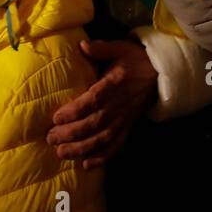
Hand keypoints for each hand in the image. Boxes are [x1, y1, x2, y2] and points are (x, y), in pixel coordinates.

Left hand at [47, 39, 158, 169]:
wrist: (161, 74)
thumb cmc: (136, 59)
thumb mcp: (120, 48)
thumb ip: (101, 49)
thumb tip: (82, 45)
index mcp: (116, 83)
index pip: (94, 100)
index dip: (75, 111)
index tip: (56, 118)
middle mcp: (120, 104)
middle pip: (94, 123)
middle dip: (72, 133)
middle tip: (51, 138)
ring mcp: (125, 118)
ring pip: (103, 138)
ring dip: (82, 149)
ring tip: (61, 153)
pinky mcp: (129, 127)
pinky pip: (116, 146)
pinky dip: (102, 157)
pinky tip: (86, 165)